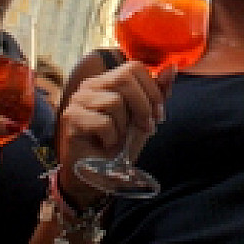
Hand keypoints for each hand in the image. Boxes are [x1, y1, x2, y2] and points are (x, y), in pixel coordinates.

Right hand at [56, 54, 173, 206]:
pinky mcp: (72, 118)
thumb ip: (157, 93)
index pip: (133, 67)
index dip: (152, 89)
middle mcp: (90, 85)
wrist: (98, 176)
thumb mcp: (145, 118)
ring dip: (125, 126)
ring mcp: (78, 100)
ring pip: (114, 101)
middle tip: (147, 127)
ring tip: (121, 138)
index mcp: (108, 80)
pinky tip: (107, 144)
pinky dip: (112, 138)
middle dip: (143, 106)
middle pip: (124, 79)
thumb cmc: (120, 146)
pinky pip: (103, 122)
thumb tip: (171, 67)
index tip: (158, 114)